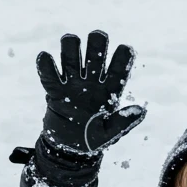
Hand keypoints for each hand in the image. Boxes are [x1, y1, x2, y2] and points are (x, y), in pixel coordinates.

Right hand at [36, 31, 144, 155]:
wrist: (68, 150)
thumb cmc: (93, 140)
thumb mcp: (111, 134)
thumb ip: (124, 121)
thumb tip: (141, 110)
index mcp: (109, 90)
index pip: (119, 69)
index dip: (123, 58)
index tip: (126, 49)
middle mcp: (92, 82)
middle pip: (95, 55)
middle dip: (97, 44)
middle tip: (97, 37)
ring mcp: (72, 84)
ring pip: (71, 57)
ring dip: (71, 47)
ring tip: (71, 41)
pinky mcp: (54, 90)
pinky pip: (49, 74)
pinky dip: (46, 65)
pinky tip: (46, 57)